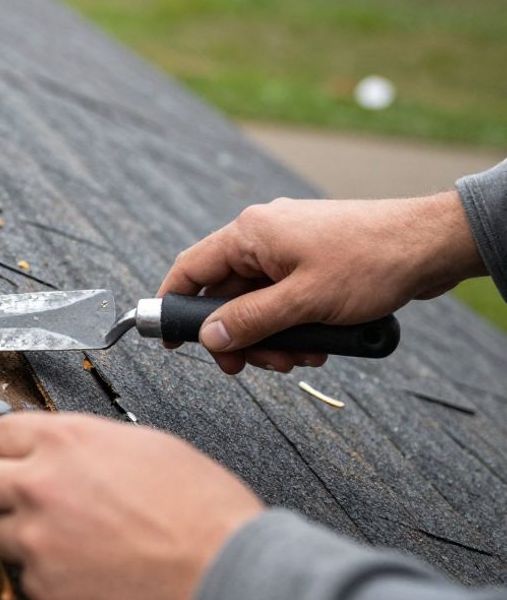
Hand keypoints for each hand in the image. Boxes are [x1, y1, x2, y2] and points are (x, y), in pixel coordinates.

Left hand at [0, 413, 262, 599]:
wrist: (222, 568)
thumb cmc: (201, 510)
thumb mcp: (142, 445)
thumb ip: (85, 444)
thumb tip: (61, 448)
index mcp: (65, 441)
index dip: (4, 447)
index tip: (8, 456)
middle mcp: (40, 485)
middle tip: (21, 496)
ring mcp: (37, 538)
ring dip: (23, 534)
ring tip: (68, 538)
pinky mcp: (45, 585)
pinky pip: (27, 575)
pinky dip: (48, 574)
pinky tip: (84, 567)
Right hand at [158, 192, 484, 373]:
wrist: (431, 245)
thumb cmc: (372, 261)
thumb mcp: (304, 301)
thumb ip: (251, 321)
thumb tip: (209, 337)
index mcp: (251, 233)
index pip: (191, 269)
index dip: (174, 305)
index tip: (169, 340)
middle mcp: (264, 236)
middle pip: (226, 294)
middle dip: (239, 335)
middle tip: (251, 366)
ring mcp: (290, 248)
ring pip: (258, 301)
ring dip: (271, 335)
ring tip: (299, 358)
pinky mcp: (312, 261)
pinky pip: (284, 297)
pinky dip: (293, 324)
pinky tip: (317, 343)